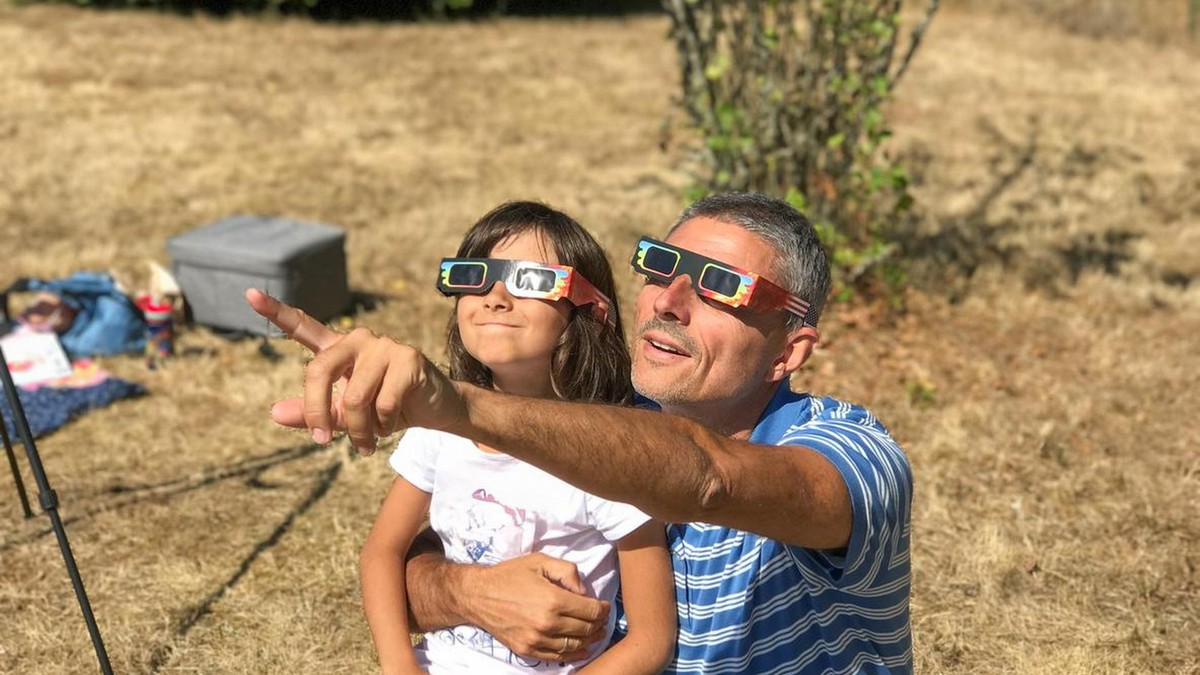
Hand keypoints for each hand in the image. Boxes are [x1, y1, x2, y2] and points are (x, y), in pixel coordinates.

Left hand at [245, 289, 466, 454]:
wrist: (433, 410)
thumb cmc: (384, 409)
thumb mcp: (343, 416)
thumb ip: (311, 413)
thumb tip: (275, 413)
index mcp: (338, 349)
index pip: (304, 327)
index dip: (276, 311)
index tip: (249, 294)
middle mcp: (358, 340)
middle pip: (319, 371)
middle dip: (317, 412)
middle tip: (321, 441)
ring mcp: (384, 346)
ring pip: (354, 397)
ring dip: (358, 430)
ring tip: (368, 442)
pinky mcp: (408, 358)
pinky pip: (383, 403)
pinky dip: (384, 425)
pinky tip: (393, 423)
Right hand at [463, 553, 609, 662]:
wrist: (478, 595)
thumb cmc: (510, 575)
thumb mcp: (540, 561)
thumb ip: (567, 571)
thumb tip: (584, 591)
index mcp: (553, 600)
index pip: (591, 611)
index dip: (603, 609)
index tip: (605, 606)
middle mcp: (547, 623)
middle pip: (586, 629)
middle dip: (599, 624)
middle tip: (602, 619)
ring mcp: (537, 640)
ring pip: (574, 645)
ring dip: (589, 640)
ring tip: (595, 633)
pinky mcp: (527, 650)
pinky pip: (556, 657)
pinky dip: (572, 654)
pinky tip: (580, 649)